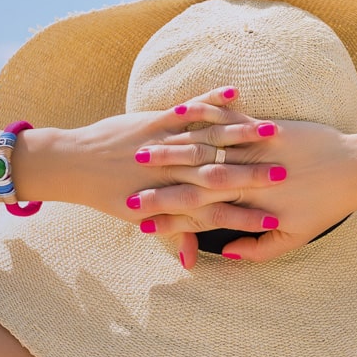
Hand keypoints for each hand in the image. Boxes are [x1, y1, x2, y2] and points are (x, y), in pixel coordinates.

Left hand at [37, 86, 285, 267]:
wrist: (71, 164)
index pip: (214, 210)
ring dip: (241, 134)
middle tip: (284, 175)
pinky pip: (188, 108)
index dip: (245, 215)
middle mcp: (170, 173)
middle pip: (219, 175)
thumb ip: (174, 236)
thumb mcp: (142, 219)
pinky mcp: (154, 120)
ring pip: (208, 139)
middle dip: (254, 174)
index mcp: (169, 199)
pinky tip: (234, 92)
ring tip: (273, 131)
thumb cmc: (109, 194)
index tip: (273, 218)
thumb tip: (191, 264)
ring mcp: (163, 144)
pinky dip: (210, 100)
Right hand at [136, 113, 356, 263]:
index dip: (167, 217)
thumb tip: (224, 253)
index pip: (199, 214)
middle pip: (192, 182)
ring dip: (170, 148)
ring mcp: (255, 149)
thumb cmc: (326, 206)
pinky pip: (229, 117)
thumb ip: (259, 250)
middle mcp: (248, 178)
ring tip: (143, 148)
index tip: (139, 220)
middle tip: (125, 185)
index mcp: (250, 206)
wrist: (356, 170)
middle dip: (156, 183)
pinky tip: (181, 111)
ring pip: (205, 148)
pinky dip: (205, 113)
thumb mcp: (294, 237)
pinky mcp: (265, 127)